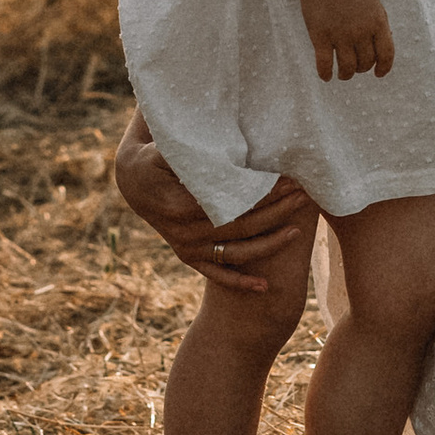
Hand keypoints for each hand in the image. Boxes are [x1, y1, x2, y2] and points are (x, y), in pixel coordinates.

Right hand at [109, 111, 312, 293]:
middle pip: (239, 227)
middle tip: (303, 197)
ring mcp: (186, 248)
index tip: (289, 181)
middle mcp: (183, 233)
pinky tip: (265, 287)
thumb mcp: (166, 147)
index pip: (231, 203)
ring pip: (234, 252)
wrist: (132, 181)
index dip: (262, 193)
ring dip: (268, 244)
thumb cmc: (154, 155)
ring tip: (298, 231)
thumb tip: (225, 146)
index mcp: (179, 205)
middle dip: (275, 212)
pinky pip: (216, 274)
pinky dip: (240, 283)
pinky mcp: (188, 256)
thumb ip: (194, 152)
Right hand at [297, 0, 393, 81]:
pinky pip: (325, 64)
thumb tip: (384, 40)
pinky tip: (326, 77)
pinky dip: (326, 74)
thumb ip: (378, 21)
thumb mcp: (372, 0)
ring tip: (342, 74)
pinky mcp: (320, 37)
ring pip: (347, 68)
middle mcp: (361, 32)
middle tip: (355, 67)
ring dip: (346, 74)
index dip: (384, 67)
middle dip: (362, 68)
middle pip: (366, 63)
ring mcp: (340, 35)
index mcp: (377, 22)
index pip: (386, 54)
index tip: (379, 74)